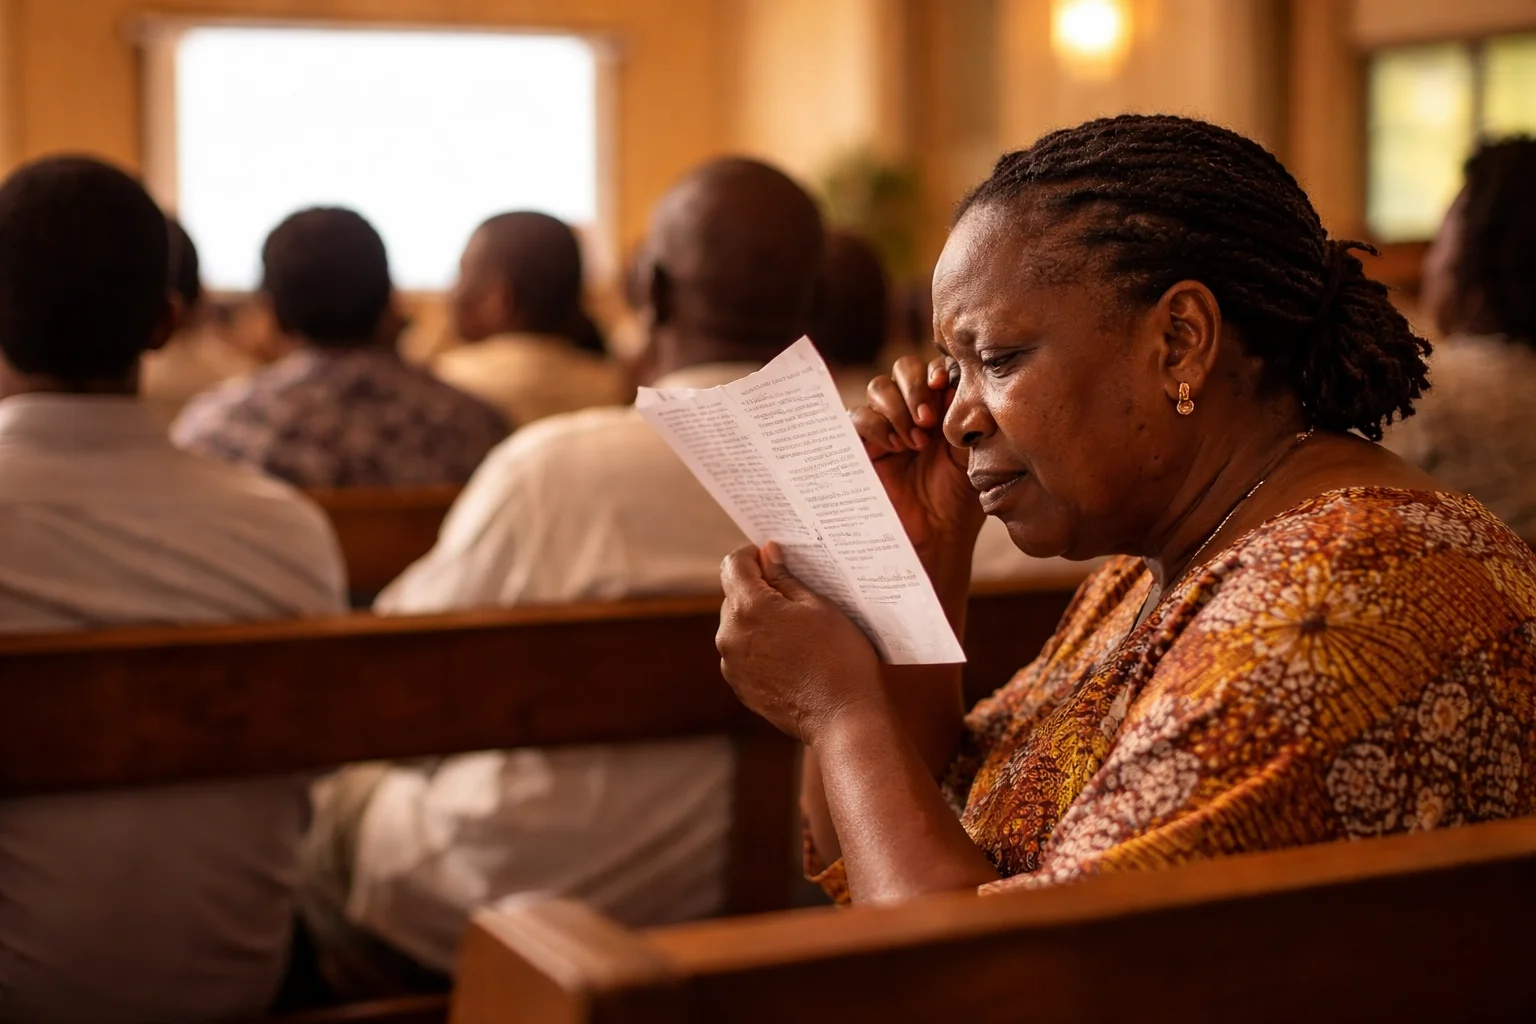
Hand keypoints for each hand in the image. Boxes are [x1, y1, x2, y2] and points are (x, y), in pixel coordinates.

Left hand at [716, 543, 884, 743]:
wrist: (842, 716)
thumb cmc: (839, 657)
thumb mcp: (818, 606)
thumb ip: (785, 577)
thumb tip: (767, 553)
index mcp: (749, 608)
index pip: (734, 564)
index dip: (754, 556)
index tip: (774, 558)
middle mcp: (729, 634)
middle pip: (734, 595)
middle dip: (758, 590)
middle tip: (794, 597)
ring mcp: (731, 663)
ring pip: (738, 626)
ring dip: (758, 620)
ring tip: (796, 631)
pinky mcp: (739, 686)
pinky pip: (743, 653)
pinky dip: (760, 647)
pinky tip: (790, 655)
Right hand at [852, 356, 983, 567]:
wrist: (935, 536)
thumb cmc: (959, 499)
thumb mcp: (972, 452)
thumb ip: (965, 416)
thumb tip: (953, 382)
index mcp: (942, 407)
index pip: (933, 369)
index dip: (935, 369)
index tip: (942, 384)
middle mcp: (913, 411)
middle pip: (903, 368)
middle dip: (914, 387)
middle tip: (928, 420)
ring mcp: (886, 427)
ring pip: (879, 387)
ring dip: (897, 407)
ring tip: (915, 442)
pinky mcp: (862, 446)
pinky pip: (858, 416)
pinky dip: (877, 425)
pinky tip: (895, 448)